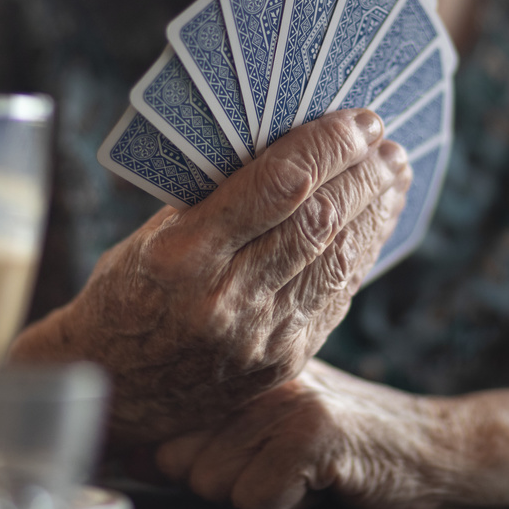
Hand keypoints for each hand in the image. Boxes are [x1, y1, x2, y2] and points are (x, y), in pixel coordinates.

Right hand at [11, 109, 410, 443]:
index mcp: (183, 257)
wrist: (116, 388)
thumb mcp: (152, 235)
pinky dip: (361, 251)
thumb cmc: (128, 293)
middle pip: (318, 222)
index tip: (358, 119)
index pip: (277, 187)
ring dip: (374, 211)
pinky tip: (374, 222)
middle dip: (363, 174)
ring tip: (393, 174)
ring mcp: (259, 338)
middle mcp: (225, 301)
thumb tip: (293, 146)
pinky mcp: (282, 361)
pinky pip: (335, 296)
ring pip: (338, 260)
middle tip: (386, 141)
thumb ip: (217, 199)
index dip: (328, 147)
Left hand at [155, 359, 508, 508]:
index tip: (215, 461)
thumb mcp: (273, 426)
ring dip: (257, 494)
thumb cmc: (349, 444)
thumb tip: (134, 450)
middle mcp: (257, 371)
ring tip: (301, 473)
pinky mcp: (314, 430)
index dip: (180, 457)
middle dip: (222, 483)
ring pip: (212, 482)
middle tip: (278, 469)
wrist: (435, 448)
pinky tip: (321, 483)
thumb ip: (209, 430)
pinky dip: (286, 506)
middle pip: (179, 459)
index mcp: (242, 364)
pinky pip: (255, 498)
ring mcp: (286, 396)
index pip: (165, 421)